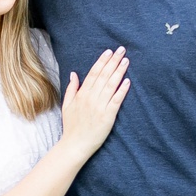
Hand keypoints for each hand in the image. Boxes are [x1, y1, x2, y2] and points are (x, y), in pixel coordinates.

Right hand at [57, 47, 130, 162]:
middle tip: (121, 50)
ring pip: (111, 85)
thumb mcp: (67, 105)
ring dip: (119, 71)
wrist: (75, 145)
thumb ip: (71, 88)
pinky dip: (122, 90)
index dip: (102, 61)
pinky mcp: (108, 116)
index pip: (93, 73)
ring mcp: (100, 106)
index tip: (109, 52)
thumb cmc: (71, 126)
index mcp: (81, 94)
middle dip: (113, 61)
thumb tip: (74, 74)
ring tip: (126, 61)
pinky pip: (117, 100)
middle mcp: (91, 98)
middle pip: (104, 75)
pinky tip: (128, 81)